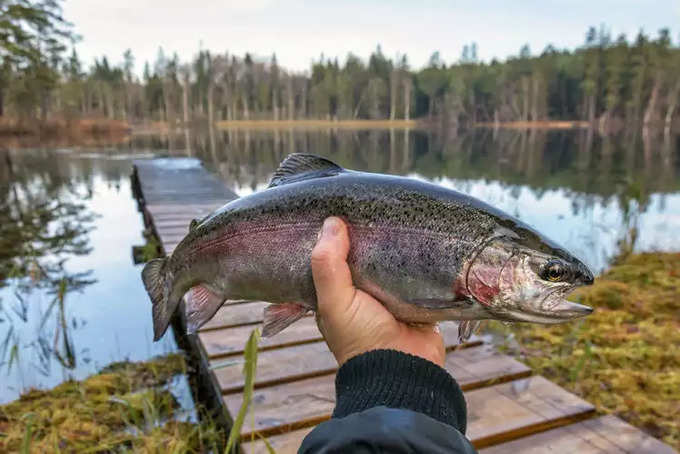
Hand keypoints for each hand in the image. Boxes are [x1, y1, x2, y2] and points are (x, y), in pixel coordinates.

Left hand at [311, 217, 444, 366]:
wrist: (403, 371)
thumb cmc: (361, 339)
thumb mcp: (334, 301)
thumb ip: (327, 264)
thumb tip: (332, 222)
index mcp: (338, 293)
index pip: (333, 256)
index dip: (335, 235)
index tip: (341, 207)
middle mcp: (363, 292)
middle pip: (365, 255)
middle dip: (369, 235)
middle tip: (376, 204)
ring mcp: (392, 295)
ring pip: (392, 261)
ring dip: (396, 244)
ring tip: (400, 211)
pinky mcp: (419, 298)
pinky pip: (420, 271)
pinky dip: (420, 258)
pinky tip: (423, 234)